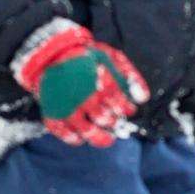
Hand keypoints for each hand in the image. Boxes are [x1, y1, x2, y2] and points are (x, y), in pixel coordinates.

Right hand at [13, 23, 149, 146]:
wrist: (51, 53)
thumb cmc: (86, 57)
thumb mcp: (111, 58)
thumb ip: (129, 75)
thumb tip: (143, 98)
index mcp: (95, 77)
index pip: (116, 99)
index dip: (125, 107)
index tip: (129, 110)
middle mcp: (80, 93)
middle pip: (102, 116)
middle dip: (112, 121)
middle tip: (115, 122)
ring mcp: (64, 104)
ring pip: (84, 128)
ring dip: (98, 137)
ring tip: (108, 140)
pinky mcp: (51, 110)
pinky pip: (61, 130)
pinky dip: (72, 137)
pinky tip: (81, 139)